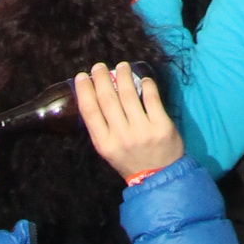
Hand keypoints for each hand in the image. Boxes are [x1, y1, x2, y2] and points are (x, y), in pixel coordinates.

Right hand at [71, 56, 183, 180]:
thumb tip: (96, 96)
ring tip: (121, 66)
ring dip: (123, 76)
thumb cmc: (131, 161)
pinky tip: (143, 78)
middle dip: (102, 78)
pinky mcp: (161, 126)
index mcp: (104, 144)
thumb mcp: (109, 150)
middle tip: (99, 66)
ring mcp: (142, 130)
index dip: (84, 90)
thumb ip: (102, 128)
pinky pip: (152, 98)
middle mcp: (121, 136)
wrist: (159, 177)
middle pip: (108, 99)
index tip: (82, 76)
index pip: (90, 111)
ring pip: (129, 95)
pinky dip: (147, 85)